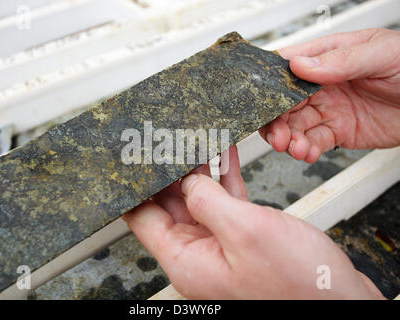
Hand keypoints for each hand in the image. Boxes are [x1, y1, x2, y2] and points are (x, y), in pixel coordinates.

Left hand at [123, 146, 383, 298]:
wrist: (341, 302)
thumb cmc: (300, 286)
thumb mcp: (247, 232)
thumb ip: (208, 201)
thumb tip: (188, 180)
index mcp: (188, 260)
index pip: (143, 218)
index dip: (137, 186)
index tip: (137, 159)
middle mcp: (199, 255)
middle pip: (170, 206)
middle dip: (171, 171)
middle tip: (172, 140)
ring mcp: (221, 247)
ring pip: (199, 200)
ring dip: (200, 171)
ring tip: (198, 140)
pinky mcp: (243, 240)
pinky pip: (225, 203)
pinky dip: (224, 180)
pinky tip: (225, 157)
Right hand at [259, 28, 399, 162]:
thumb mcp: (381, 54)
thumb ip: (341, 60)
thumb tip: (301, 65)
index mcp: (327, 57)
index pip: (287, 68)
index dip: (270, 85)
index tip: (263, 101)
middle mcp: (322, 85)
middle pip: (284, 103)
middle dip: (275, 121)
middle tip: (278, 136)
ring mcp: (328, 109)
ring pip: (295, 126)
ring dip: (289, 139)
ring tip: (296, 148)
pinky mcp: (338, 132)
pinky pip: (314, 142)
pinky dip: (307, 150)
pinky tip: (308, 152)